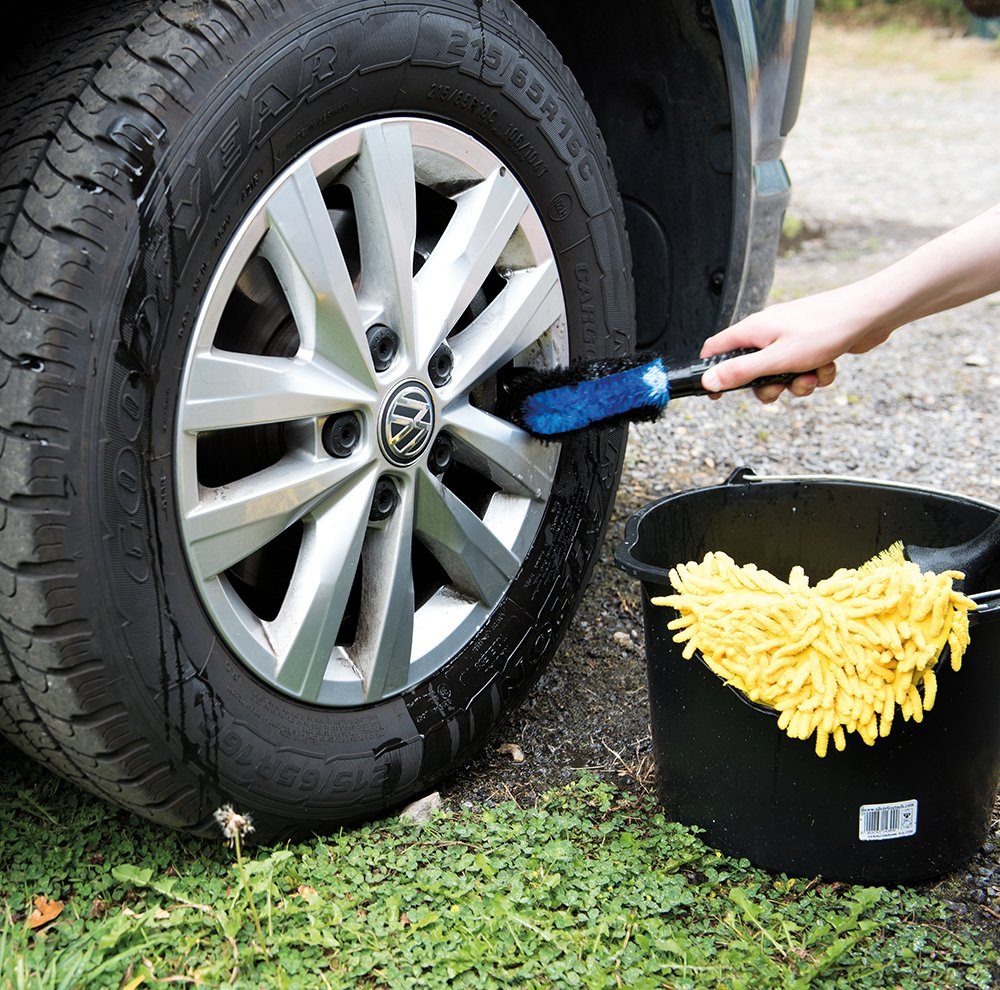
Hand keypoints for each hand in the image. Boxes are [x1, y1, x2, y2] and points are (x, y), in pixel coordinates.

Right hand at [700, 282, 893, 401]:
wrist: (871, 313)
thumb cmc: (826, 328)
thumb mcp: (777, 359)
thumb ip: (741, 371)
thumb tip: (708, 382)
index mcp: (753, 330)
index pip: (716, 349)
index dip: (712, 372)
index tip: (717, 394)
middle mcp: (768, 332)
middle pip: (751, 369)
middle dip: (767, 386)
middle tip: (781, 388)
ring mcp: (790, 337)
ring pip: (781, 373)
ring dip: (797, 382)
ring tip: (813, 374)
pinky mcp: (811, 344)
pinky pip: (803, 368)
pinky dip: (815, 373)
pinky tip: (828, 366)